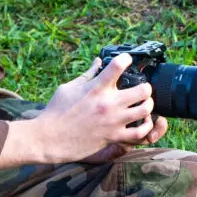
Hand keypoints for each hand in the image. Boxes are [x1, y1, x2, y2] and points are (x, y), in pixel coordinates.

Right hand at [29, 54, 158, 164]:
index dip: (126, 59)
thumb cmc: (56, 111)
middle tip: (141, 87)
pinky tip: (141, 122)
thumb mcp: (69, 88)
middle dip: (145, 86)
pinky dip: (145, 127)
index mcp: (96, 88)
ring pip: (145, 109)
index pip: (118, 66)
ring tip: (143, 104)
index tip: (127, 60)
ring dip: (147, 104)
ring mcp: (113, 121)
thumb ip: (87, 74)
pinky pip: (139, 133)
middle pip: (143, 89)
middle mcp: (108, 103)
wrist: (49, 138)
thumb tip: (98, 61)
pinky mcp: (114, 137)